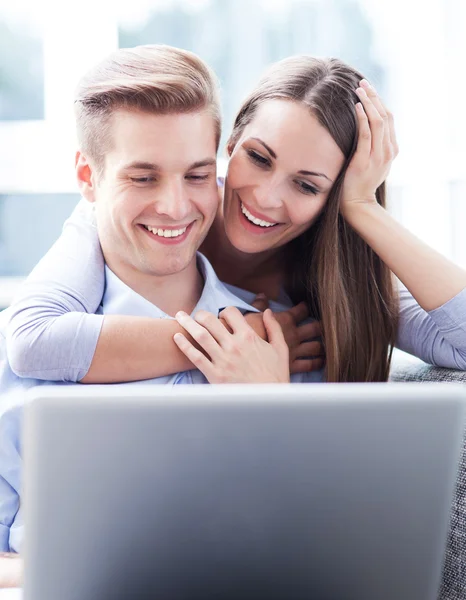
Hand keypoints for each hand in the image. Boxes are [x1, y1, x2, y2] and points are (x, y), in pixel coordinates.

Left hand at [173, 307, 289, 382]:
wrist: (269, 401)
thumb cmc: (275, 375)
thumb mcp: (280, 349)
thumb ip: (274, 328)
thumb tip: (268, 311)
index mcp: (249, 337)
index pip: (231, 313)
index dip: (225, 311)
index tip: (222, 316)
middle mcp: (234, 345)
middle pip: (211, 321)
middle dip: (201, 314)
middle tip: (195, 313)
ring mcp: (223, 360)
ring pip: (200, 335)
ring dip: (187, 323)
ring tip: (179, 317)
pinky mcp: (214, 374)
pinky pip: (195, 357)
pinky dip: (184, 345)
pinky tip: (177, 337)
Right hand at [247, 295, 324, 373]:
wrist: (245, 356)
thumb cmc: (247, 335)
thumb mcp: (250, 316)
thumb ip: (259, 305)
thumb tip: (262, 296)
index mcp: (285, 321)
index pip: (301, 311)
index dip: (304, 308)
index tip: (305, 307)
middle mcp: (294, 335)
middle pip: (314, 328)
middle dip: (319, 326)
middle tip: (322, 325)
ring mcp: (296, 350)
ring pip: (315, 346)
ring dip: (320, 345)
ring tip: (324, 344)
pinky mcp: (293, 365)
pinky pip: (310, 365)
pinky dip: (317, 362)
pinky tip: (321, 361)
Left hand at [341, 79, 397, 217]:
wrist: (358, 204)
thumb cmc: (360, 183)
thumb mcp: (372, 163)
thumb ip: (374, 147)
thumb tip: (365, 130)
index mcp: (391, 149)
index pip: (389, 119)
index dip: (379, 101)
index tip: (369, 89)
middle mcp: (388, 151)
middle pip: (385, 116)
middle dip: (374, 97)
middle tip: (363, 83)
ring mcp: (378, 156)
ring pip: (378, 122)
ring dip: (368, 102)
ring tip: (358, 89)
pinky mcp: (365, 161)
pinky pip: (366, 135)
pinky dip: (362, 118)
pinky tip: (357, 107)